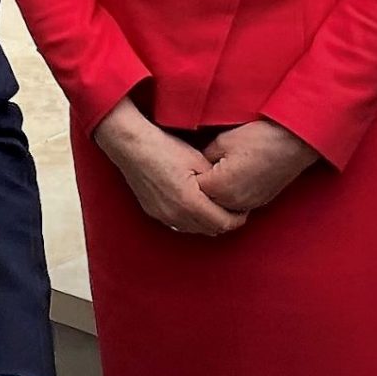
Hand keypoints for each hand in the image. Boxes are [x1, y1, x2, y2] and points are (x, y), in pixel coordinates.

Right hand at [92, 100, 242, 235]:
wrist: (132, 145)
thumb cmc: (165, 148)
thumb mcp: (198, 160)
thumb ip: (217, 182)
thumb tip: (230, 193)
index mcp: (190, 203)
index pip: (224, 223)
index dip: (238, 218)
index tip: (244, 207)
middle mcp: (176, 215)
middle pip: (211, 230)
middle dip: (225, 221)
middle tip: (234, 207)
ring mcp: (163, 216)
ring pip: (194, 229)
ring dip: (208, 221)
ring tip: (216, 205)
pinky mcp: (153, 212)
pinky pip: (179, 223)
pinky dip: (192, 219)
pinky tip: (195, 205)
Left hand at [197, 120, 319, 215]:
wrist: (293, 142)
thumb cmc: (258, 138)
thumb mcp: (222, 142)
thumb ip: (203, 158)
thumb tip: (195, 165)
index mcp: (220, 187)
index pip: (192, 191)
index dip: (186, 179)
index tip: (183, 169)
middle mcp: (233, 202)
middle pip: (205, 204)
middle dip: (198, 191)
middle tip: (192, 176)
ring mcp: (248, 204)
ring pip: (220, 208)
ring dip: (213, 197)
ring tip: (210, 178)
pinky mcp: (259, 202)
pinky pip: (235, 206)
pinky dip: (228, 198)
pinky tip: (227, 183)